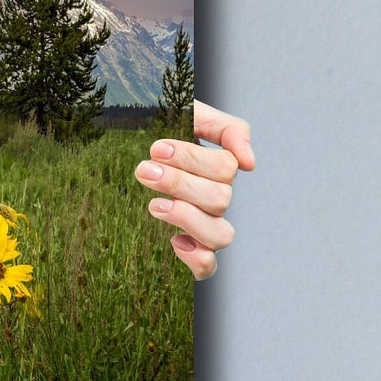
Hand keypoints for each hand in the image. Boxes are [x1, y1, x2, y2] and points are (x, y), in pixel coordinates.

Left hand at [135, 99, 253, 279]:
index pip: (225, 168)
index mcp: (219, 168)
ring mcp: (205, 225)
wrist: (130, 142)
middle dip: (179, 183)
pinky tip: (173, 240)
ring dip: (187, 218)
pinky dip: (196, 259)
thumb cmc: (163, 129)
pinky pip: (208, 267)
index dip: (192, 159)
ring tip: (154, 205)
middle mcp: (217, 199)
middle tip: (144, 170)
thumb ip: (227, 128)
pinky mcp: (190, 248)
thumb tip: (249, 163)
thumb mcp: (192, 114)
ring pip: (221, 235)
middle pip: (220, 199)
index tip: (156, 148)